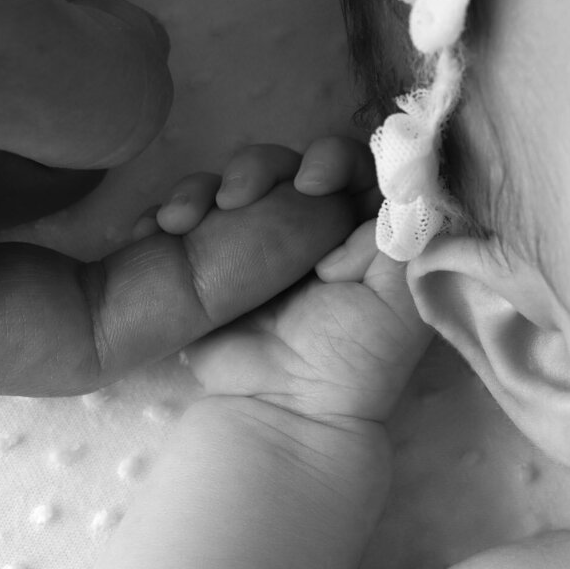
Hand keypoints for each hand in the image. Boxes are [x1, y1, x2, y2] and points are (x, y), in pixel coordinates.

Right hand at [145, 138, 431, 426]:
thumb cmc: (352, 357)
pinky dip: (167, 212)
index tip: (313, 182)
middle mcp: (300, 222)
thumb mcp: (397, 295)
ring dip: (206, 187)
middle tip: (243, 199)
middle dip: (260, 167)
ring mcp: (247, 238)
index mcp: (354, 225)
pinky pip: (180, 215)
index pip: (344, 162)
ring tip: (191, 220)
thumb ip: (404, 230)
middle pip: (279, 162)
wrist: (285, 410)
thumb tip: (387, 180)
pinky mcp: (202, 256)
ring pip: (226, 181)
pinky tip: (165, 227)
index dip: (329, 158)